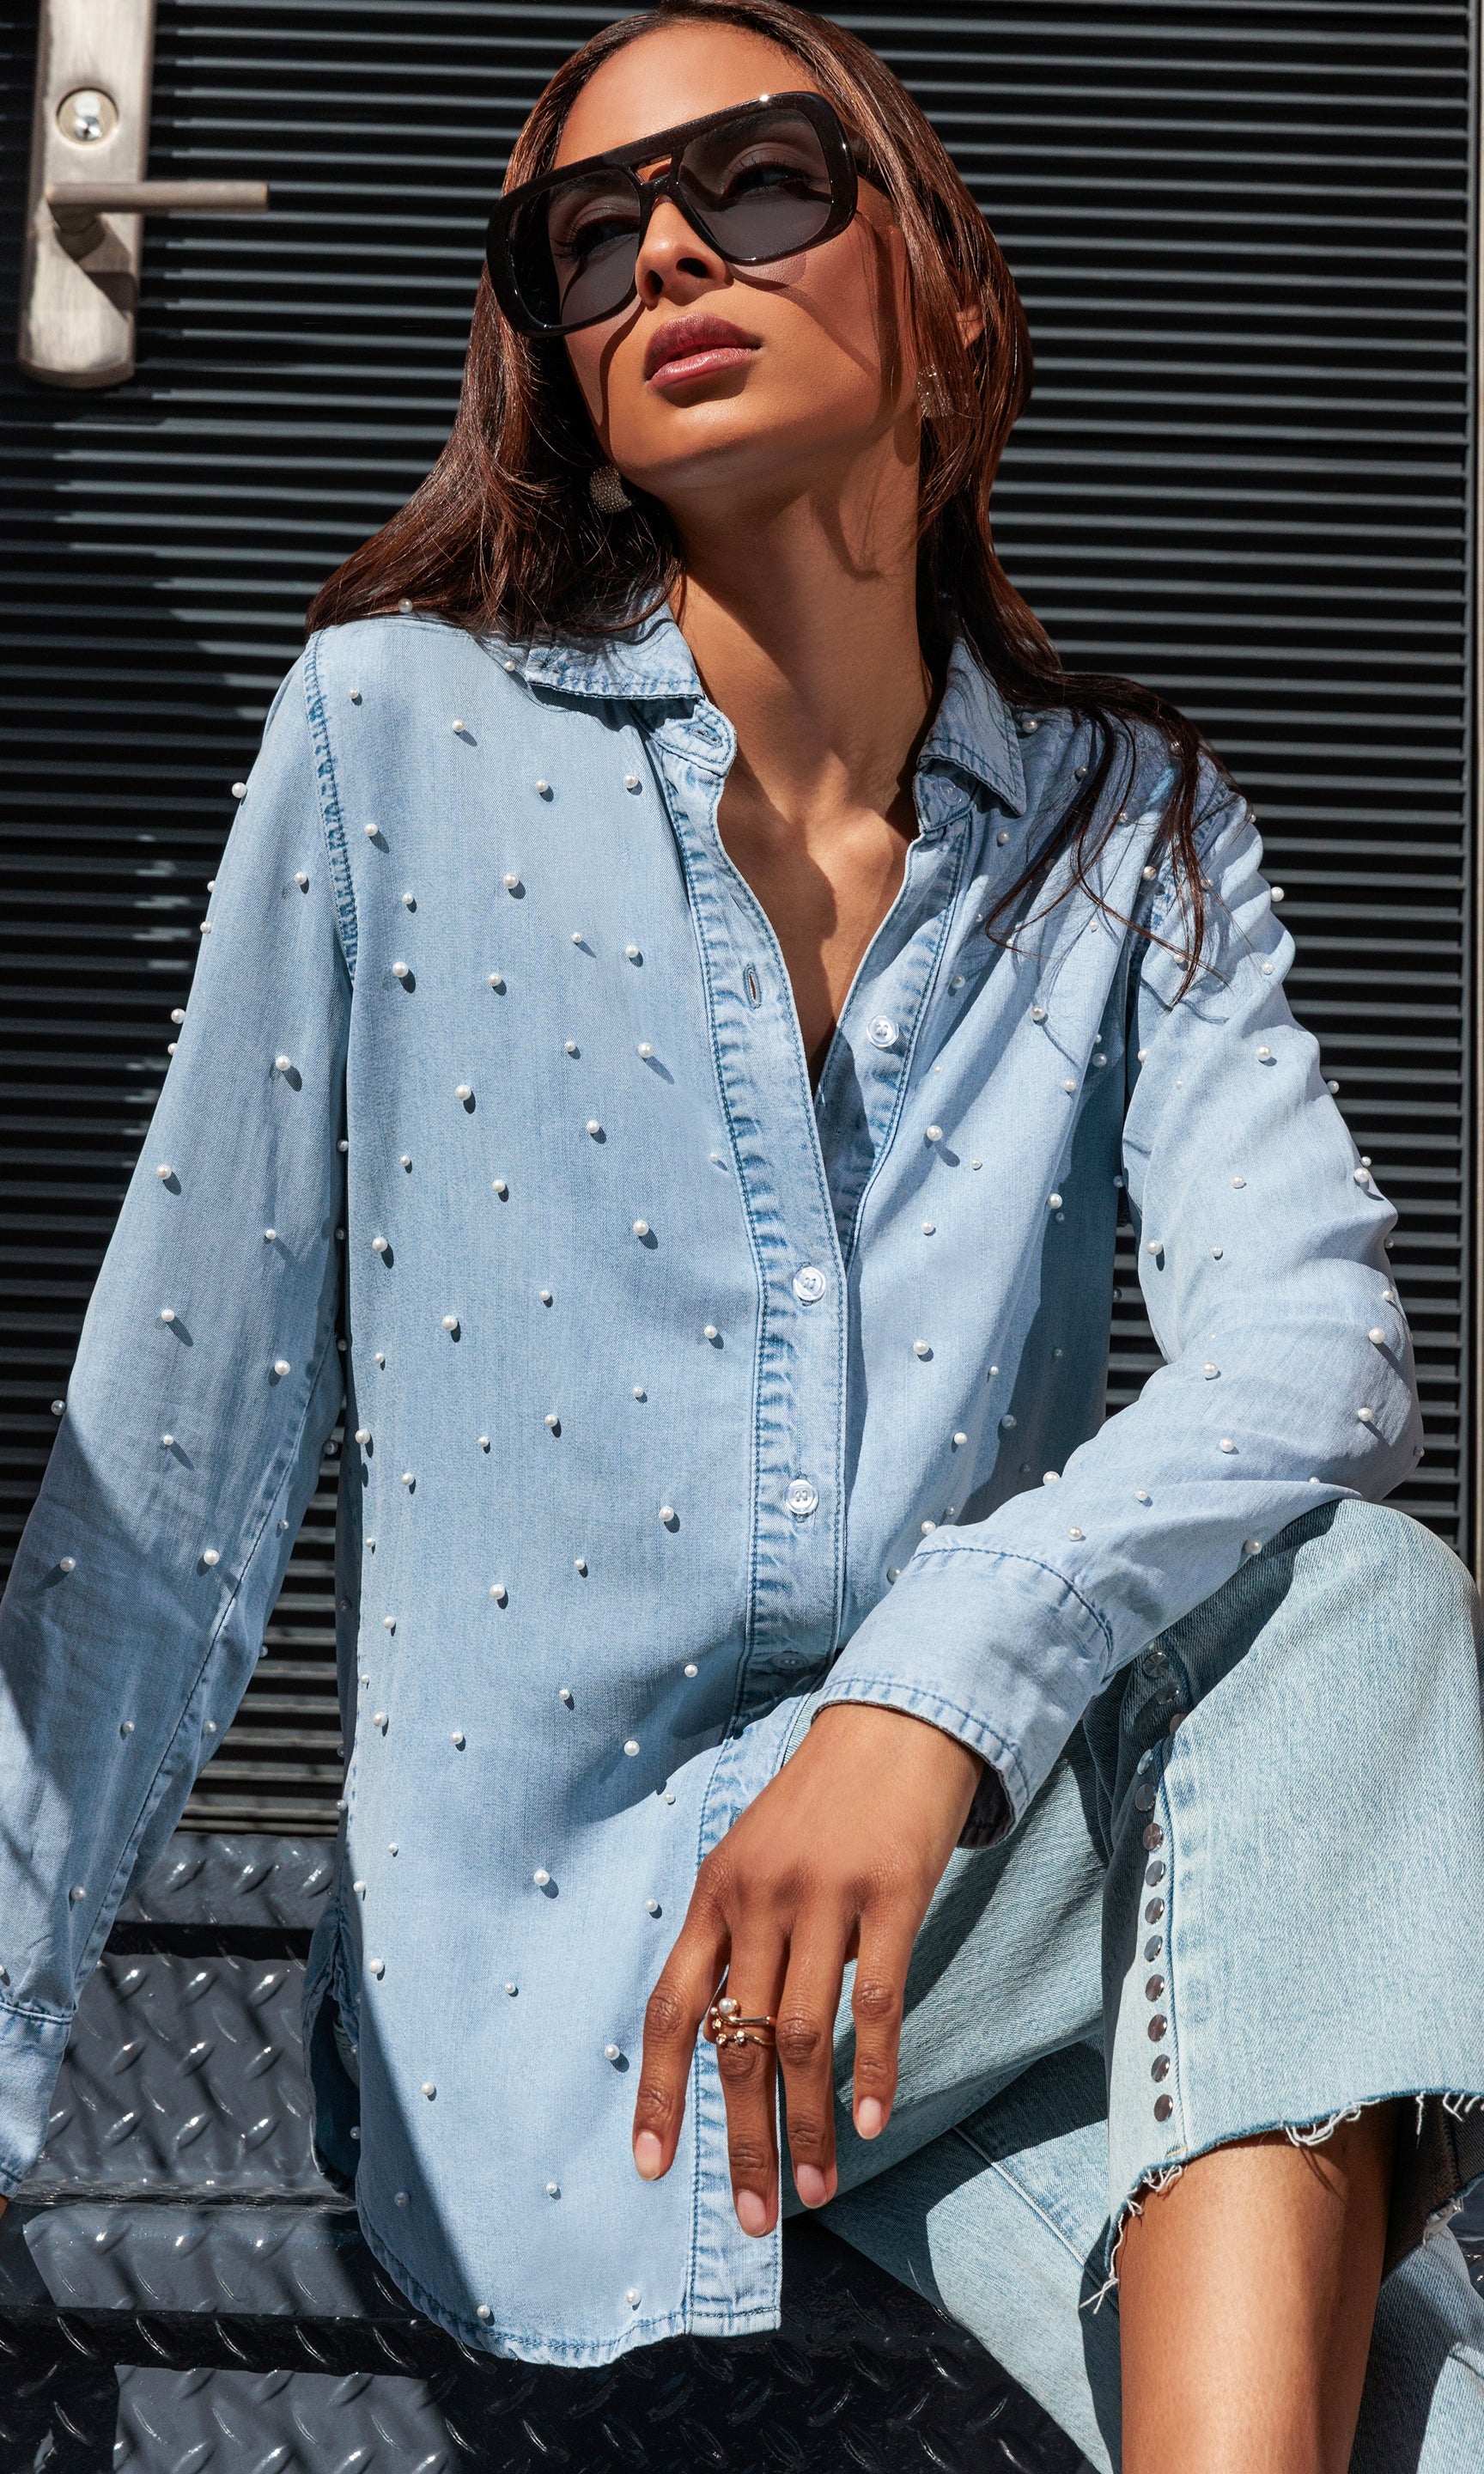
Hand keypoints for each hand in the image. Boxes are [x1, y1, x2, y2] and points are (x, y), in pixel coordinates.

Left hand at [632, 1701, 984, 2232]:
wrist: (896, 1726)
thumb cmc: (823, 1804)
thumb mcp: (755, 1858)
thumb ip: (736, 1938)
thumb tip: (724, 2040)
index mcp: (715, 1893)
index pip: (672, 2006)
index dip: (658, 2090)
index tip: (652, 2167)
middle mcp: (757, 1897)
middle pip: (737, 2040)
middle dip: (741, 2138)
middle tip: (753, 2218)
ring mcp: (823, 1895)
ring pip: (802, 2036)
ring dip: (806, 2125)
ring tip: (815, 2191)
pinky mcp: (889, 1893)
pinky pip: (874, 2001)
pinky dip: (871, 2070)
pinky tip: (870, 2122)